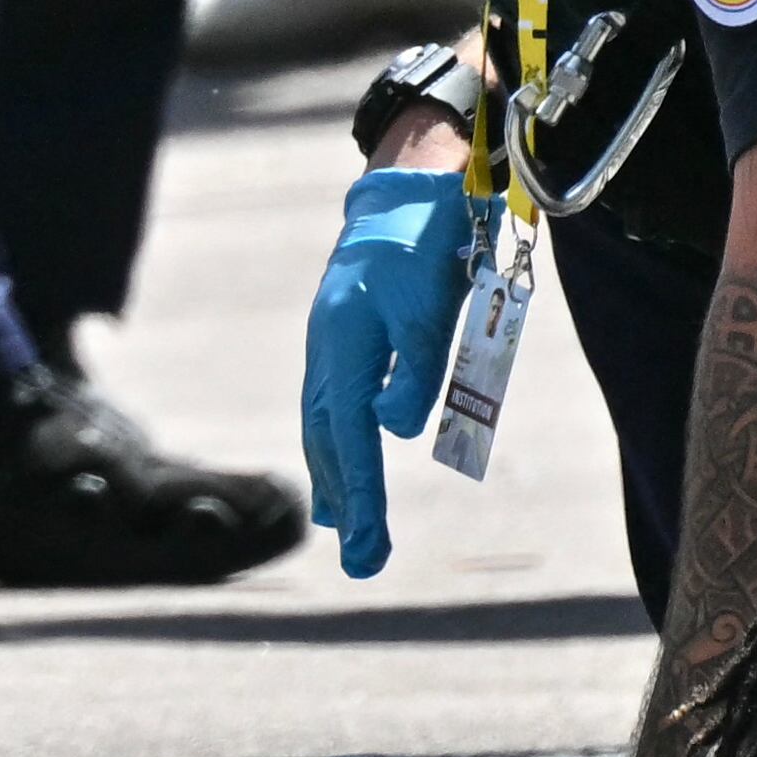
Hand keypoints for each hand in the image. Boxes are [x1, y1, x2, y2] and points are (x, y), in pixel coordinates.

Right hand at [301, 167, 472, 577]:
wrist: (404, 193)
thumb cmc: (425, 246)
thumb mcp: (433, 306)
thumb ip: (417, 369)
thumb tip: (395, 429)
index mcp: (344, 345)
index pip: (351, 433)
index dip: (360, 492)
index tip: (368, 543)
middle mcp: (326, 353)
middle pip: (328, 442)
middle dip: (346, 503)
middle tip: (366, 564)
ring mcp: (329, 350)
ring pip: (323, 429)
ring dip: (334, 482)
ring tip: (344, 531)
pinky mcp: (342, 346)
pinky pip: (331, 411)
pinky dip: (334, 451)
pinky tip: (337, 473)